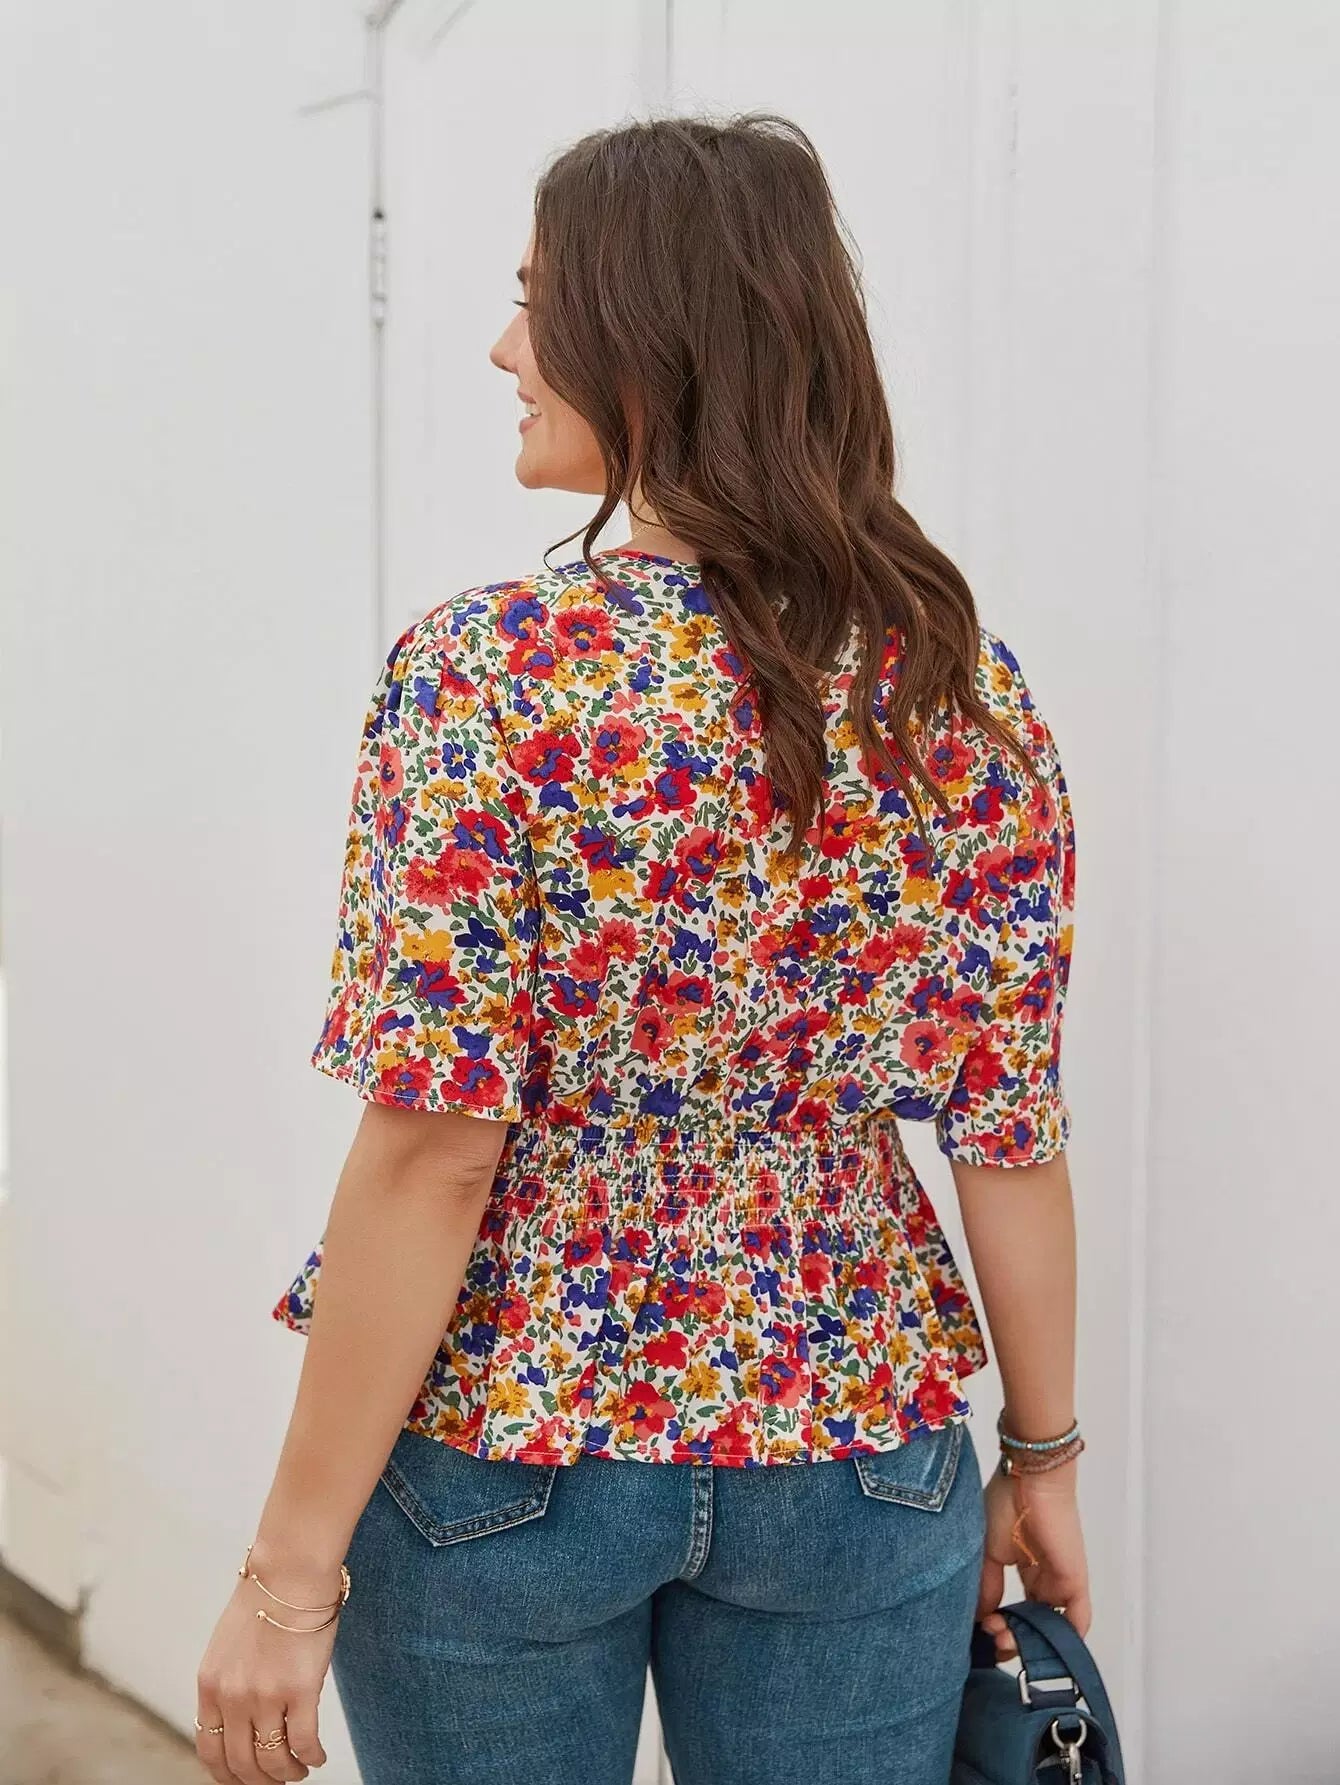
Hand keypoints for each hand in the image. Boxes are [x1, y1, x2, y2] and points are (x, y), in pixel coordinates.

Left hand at [195, 1550, 335, 1783]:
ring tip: (299, 1770)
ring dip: (288, 1774)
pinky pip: (303, 1742)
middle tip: (277, 1780)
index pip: (210, 1751)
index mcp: (210, 1686)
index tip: (243, 1780)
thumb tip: (239, 1721)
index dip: (227, 1775)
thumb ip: (228, 1683)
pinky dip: (311, 1757)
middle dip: (260, 1781)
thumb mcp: (227, 1646)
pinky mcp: (300, 1689)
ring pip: (274, 1760)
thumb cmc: (265, 1601)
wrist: (290, 1572)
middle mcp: (232, 1698)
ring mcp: (265, 1696)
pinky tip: (317, 1757)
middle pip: (242, 1764)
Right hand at [977, 1459, 1090, 1661]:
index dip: (997, 1625)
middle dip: (1009, 1637)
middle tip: (992, 1634)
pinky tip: (1040, 1649)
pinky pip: (1077, 1621)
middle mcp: (1042, 1578)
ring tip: (1005, 1637)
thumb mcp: (986, 1550)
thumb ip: (986, 1586)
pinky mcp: (1074, 1583)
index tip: (979, 1628)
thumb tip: (981, 1620)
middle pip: (1030, 1623)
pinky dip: (1063, 1640)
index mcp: (1022, 1567)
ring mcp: (1059, 1582)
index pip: (1013, 1609)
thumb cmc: (1006, 1504)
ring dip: (1028, 1640)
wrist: (1030, 1479)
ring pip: (1049, 1627)